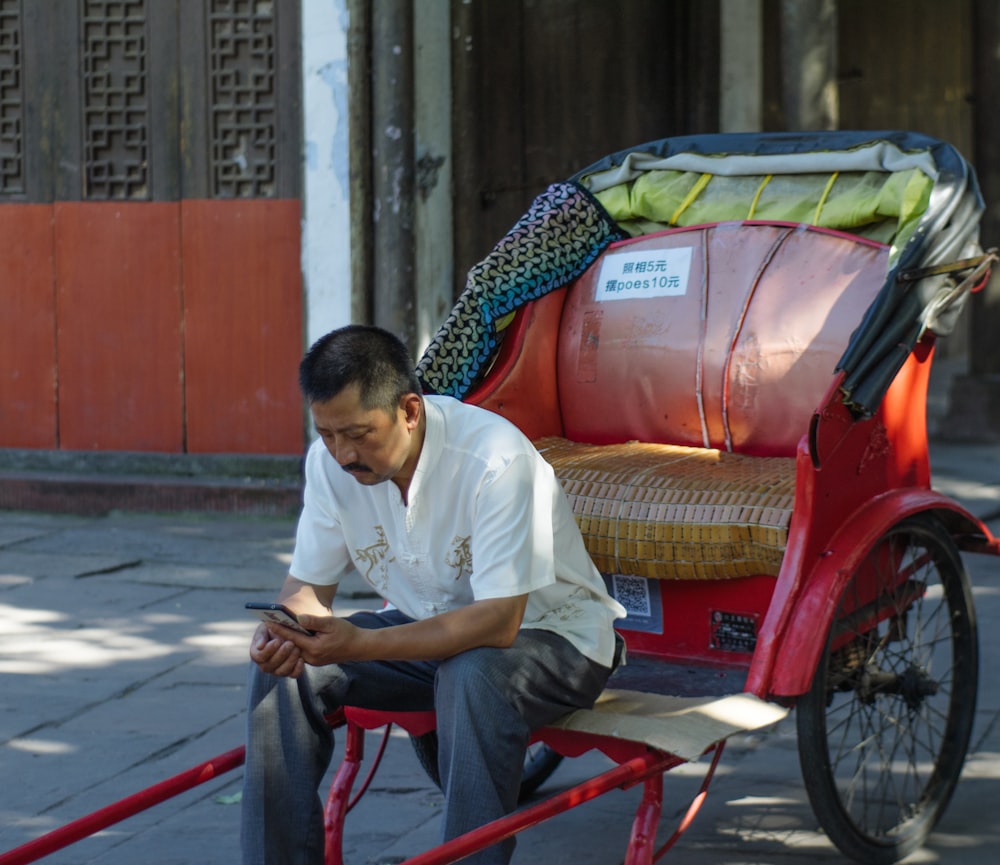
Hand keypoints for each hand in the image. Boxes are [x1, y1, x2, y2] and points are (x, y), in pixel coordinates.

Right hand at [249, 622, 305, 678]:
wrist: (288, 632)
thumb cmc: (274, 628)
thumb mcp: (266, 627)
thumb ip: (261, 635)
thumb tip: (260, 646)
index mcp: (256, 653)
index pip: (259, 657)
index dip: (268, 650)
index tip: (277, 641)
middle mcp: (265, 664)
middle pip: (269, 666)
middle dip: (281, 654)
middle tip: (290, 643)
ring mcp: (277, 670)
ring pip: (281, 672)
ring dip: (290, 660)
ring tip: (297, 649)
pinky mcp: (289, 672)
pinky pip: (293, 674)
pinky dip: (298, 668)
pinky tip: (301, 659)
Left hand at [251, 614, 368, 671]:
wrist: (359, 646)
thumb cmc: (346, 632)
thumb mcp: (331, 623)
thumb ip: (313, 621)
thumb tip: (298, 617)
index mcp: (314, 648)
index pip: (292, 638)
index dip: (280, 630)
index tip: (268, 622)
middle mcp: (311, 657)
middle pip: (291, 646)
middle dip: (280, 636)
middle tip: (269, 624)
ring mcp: (313, 660)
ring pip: (295, 650)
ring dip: (287, 641)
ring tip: (277, 629)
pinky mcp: (315, 660)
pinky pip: (301, 652)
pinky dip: (295, 644)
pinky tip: (291, 636)